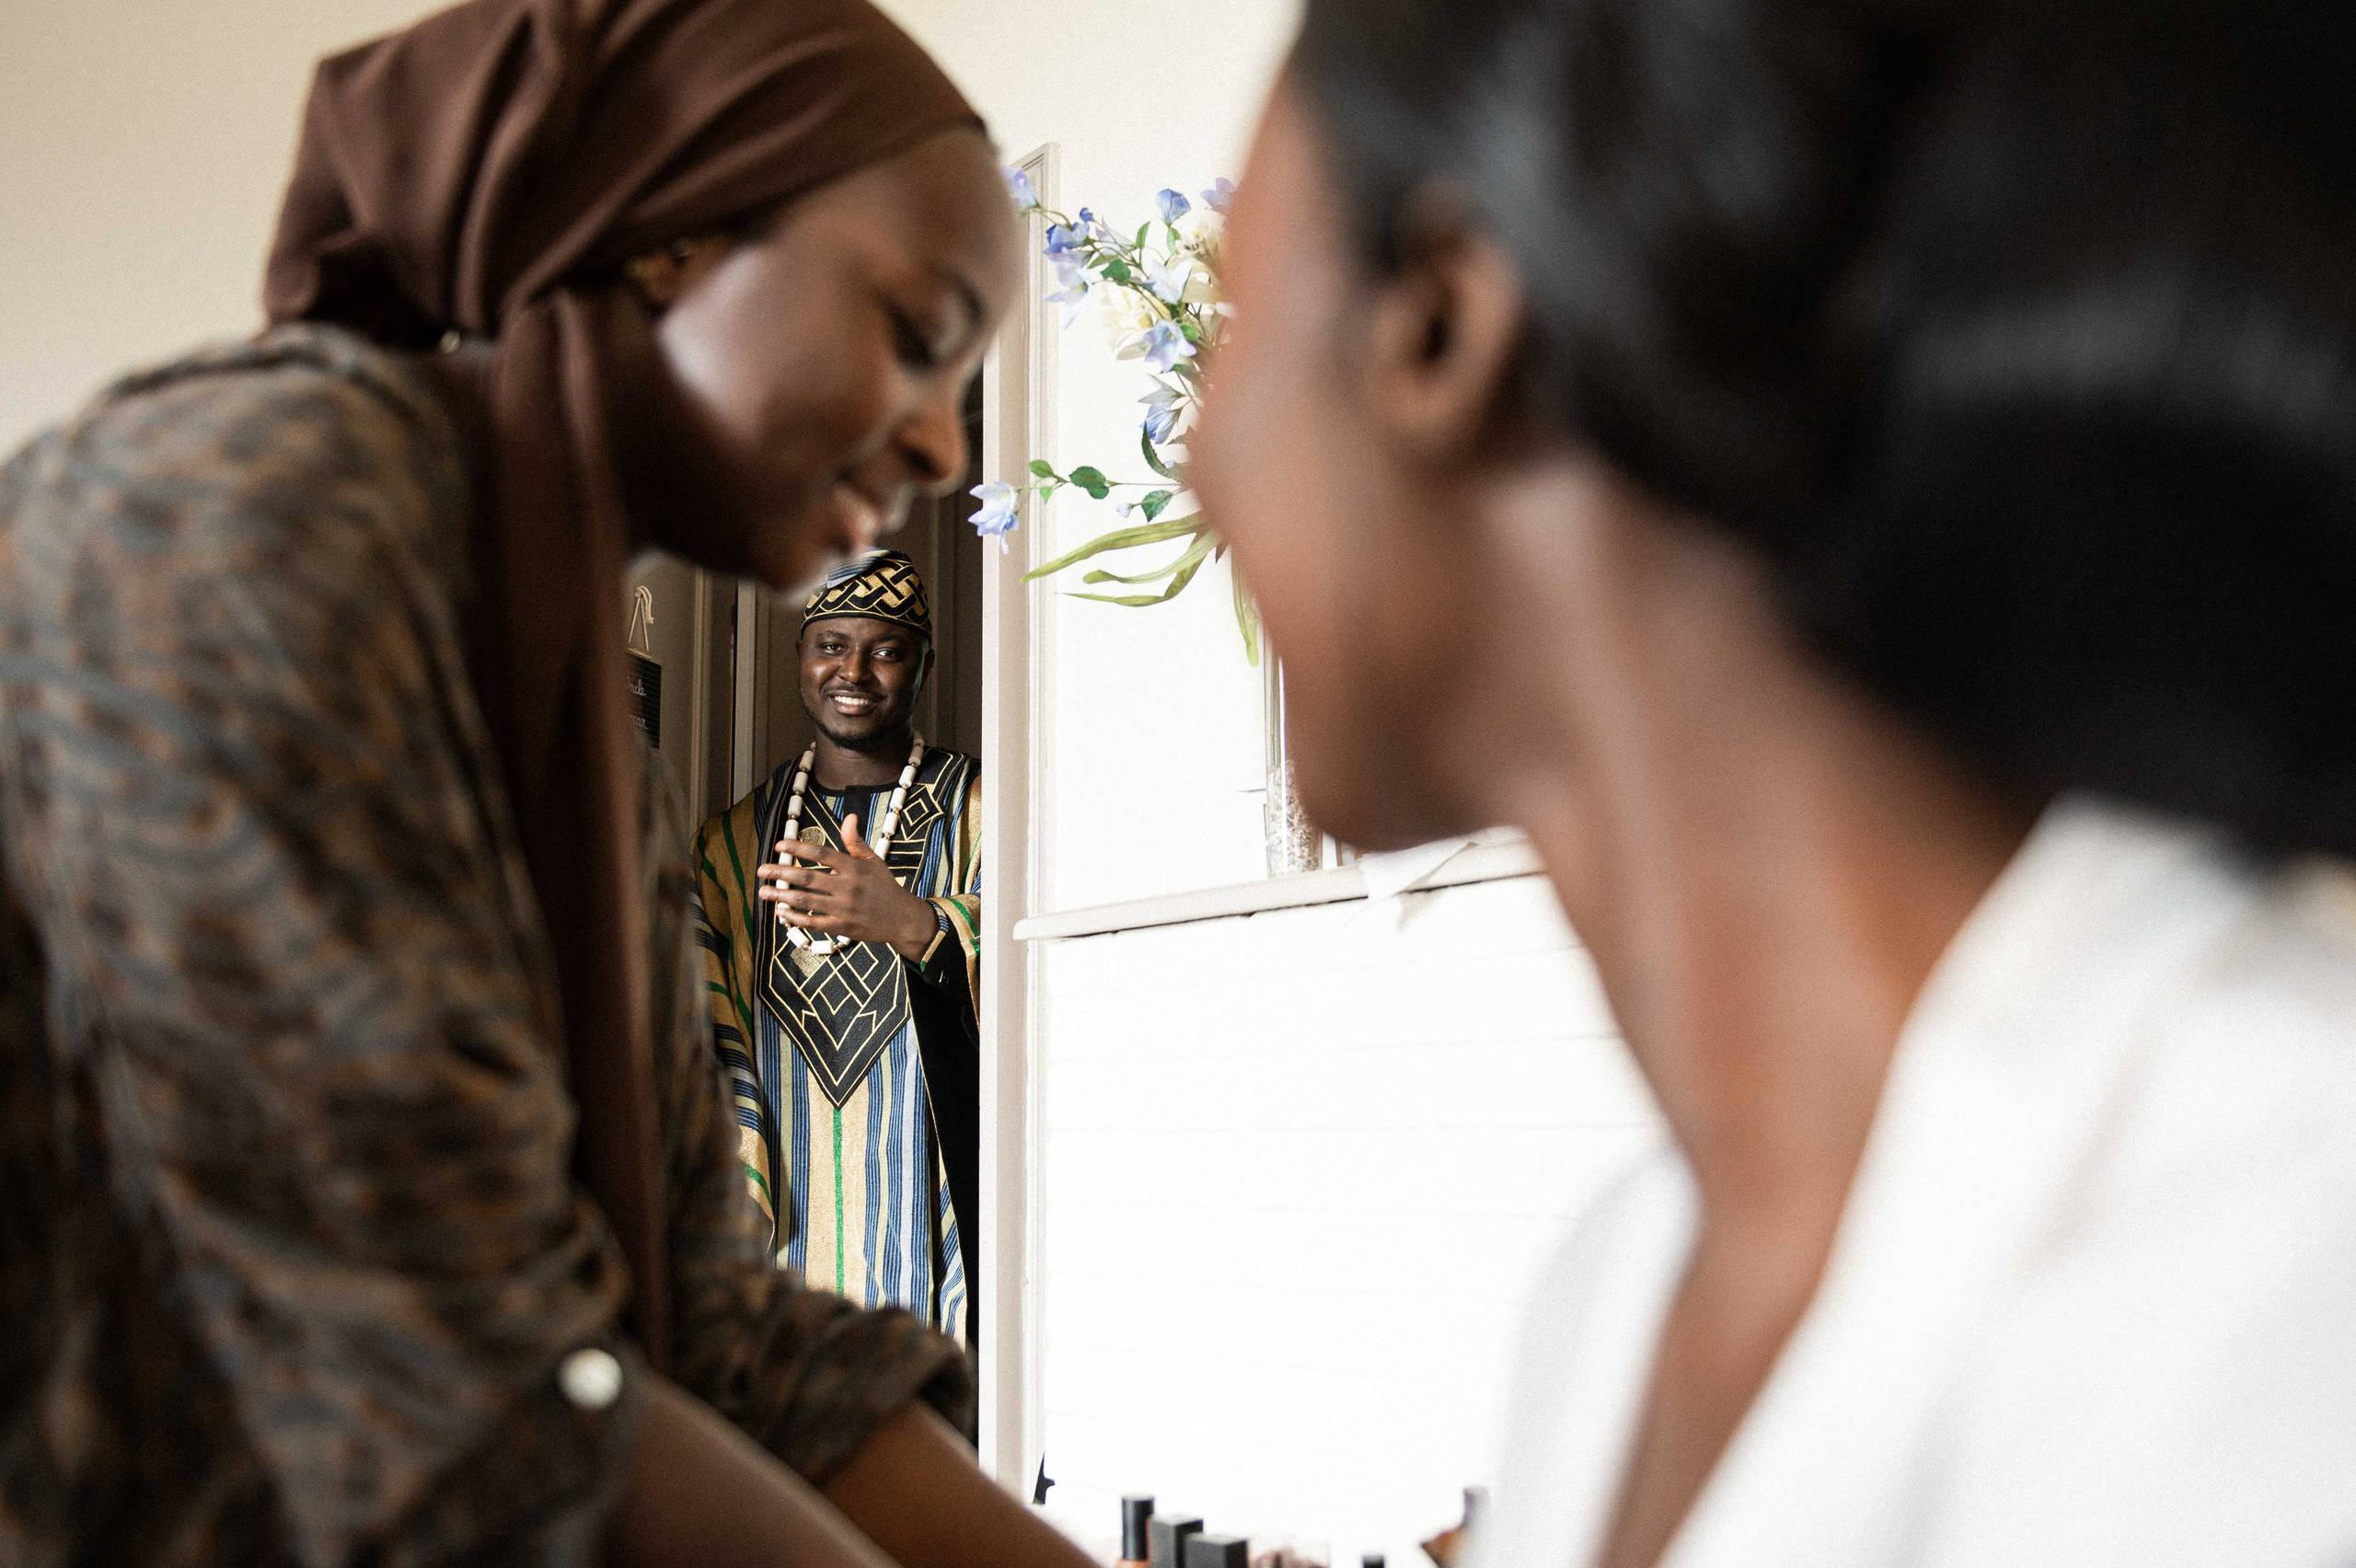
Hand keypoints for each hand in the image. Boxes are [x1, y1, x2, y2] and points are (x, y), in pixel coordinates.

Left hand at [758, 814, 939, 960]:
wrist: (902, 919)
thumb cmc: (884, 886)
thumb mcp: (873, 860)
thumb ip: (855, 841)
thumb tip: (849, 817)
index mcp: (853, 868)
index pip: (821, 854)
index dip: (798, 848)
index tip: (779, 845)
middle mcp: (847, 887)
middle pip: (807, 878)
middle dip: (781, 873)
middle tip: (761, 870)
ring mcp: (843, 909)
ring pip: (806, 901)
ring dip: (781, 896)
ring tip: (763, 891)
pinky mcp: (841, 927)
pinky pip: (813, 923)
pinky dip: (796, 918)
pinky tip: (781, 912)